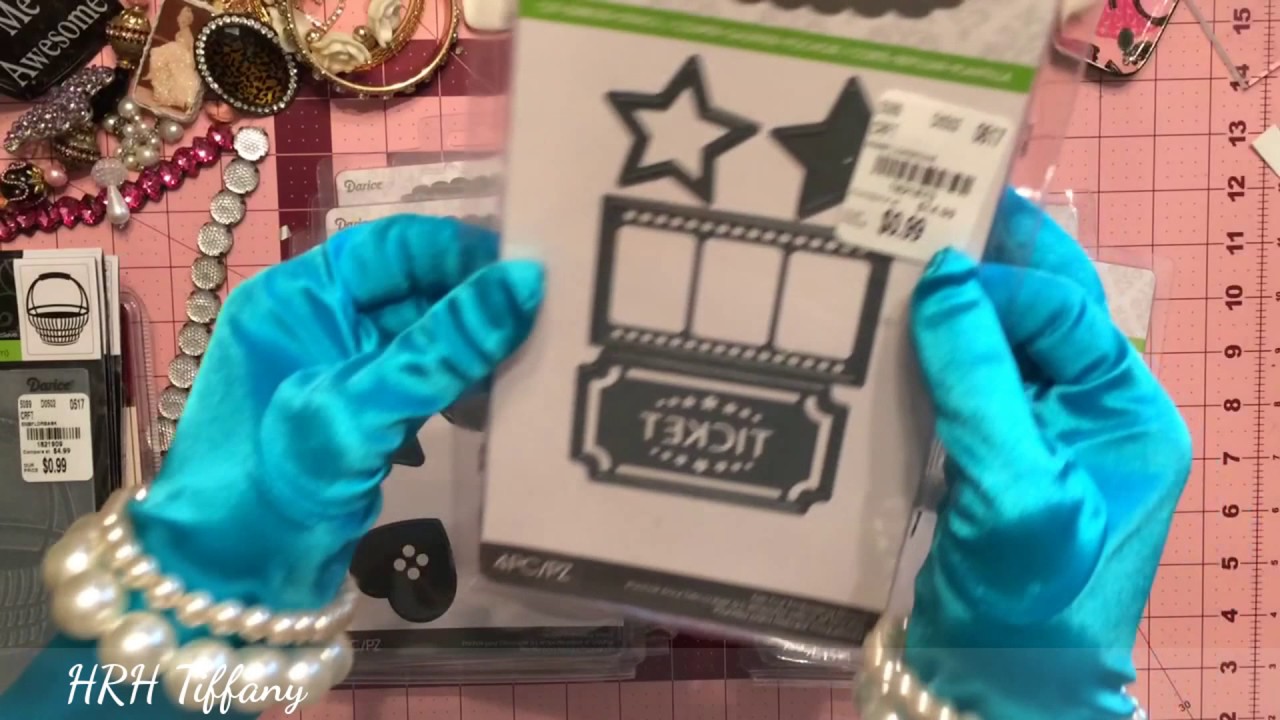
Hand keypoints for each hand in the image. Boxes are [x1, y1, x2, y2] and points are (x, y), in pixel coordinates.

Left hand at [131, 215, 542, 612]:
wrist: (229, 581)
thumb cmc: (276, 482)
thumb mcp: (360, 409)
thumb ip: (442, 349)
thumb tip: (526, 281)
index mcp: (299, 295)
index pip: (394, 246)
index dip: (461, 255)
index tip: (531, 275)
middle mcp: (318, 319)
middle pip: (413, 290)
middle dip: (474, 311)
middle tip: (545, 329)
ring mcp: (337, 367)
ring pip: (422, 339)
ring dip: (470, 357)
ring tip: (522, 377)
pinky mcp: (357, 413)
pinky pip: (418, 382)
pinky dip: (453, 394)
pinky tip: (484, 419)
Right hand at [903, 189, 1190, 719]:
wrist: (994, 695)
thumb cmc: (1029, 598)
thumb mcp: (1015, 485)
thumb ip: (980, 377)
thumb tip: (941, 273)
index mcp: (1125, 413)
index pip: (1065, 313)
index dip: (1002, 280)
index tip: (931, 257)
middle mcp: (1089, 417)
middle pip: (1039, 316)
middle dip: (987, 267)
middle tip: (922, 209)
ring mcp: (1037, 441)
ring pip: (994, 349)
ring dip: (949, 310)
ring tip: (892, 264)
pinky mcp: (986, 465)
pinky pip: (960, 391)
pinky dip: (925, 362)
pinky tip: (882, 343)